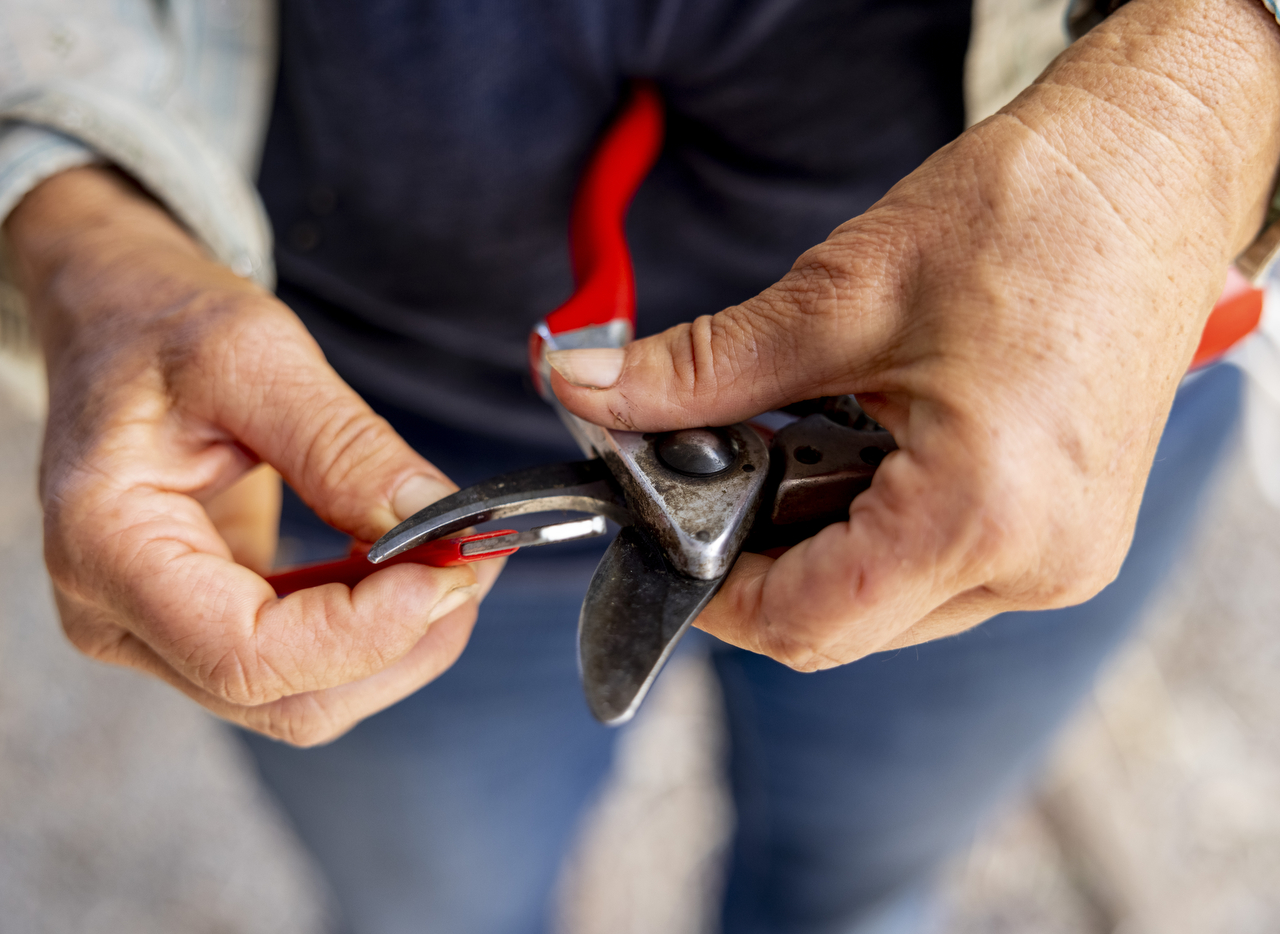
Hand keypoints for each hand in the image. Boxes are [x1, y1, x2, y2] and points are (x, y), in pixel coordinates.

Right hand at [6, 167, 499, 744]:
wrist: (113, 320)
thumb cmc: (158, 323)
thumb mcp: (254, 354)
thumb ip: (345, 448)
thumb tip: (440, 523)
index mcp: (102, 547)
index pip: (243, 654)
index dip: (362, 633)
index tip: (450, 573)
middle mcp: (116, 616)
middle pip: (284, 697)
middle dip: (399, 643)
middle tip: (475, 566)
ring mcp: (157, 634)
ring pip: (304, 698)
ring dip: (398, 644)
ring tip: (457, 562)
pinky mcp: (202, 626)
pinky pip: (302, 663)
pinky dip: (373, 629)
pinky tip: (415, 571)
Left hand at [548, 0, 1279, 669]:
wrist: (1152, 172)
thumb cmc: (1032, 215)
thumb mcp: (841, 294)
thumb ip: (702, 369)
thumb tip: (587, 393)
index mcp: (983, 514)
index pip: (804, 622)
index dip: (707, 593)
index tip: (654, 536)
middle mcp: (1036, 563)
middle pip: (841, 624)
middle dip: (755, 559)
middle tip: (712, 470)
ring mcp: (1060, 558)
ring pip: (885, 605)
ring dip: (816, 542)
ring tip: (795, 443)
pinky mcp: (1066, 534)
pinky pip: (938, 573)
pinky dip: (873, 529)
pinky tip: (858, 451)